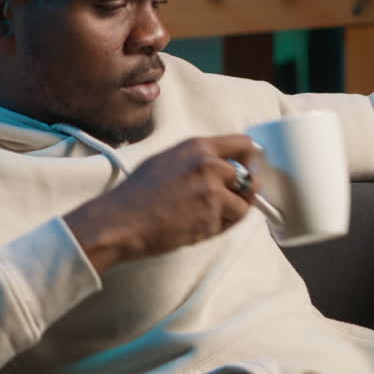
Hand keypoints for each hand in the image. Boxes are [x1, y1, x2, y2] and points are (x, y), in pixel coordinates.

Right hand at [64, 136, 262, 272]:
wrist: (122, 221)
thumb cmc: (138, 193)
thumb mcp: (167, 160)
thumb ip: (198, 159)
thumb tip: (226, 165)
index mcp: (198, 147)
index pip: (244, 145)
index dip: (251, 161)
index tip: (249, 171)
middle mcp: (209, 166)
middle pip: (249, 178)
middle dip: (242, 193)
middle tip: (225, 202)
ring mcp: (212, 193)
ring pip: (242, 206)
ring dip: (229, 214)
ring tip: (203, 216)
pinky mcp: (211, 218)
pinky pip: (227, 225)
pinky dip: (217, 228)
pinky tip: (194, 226)